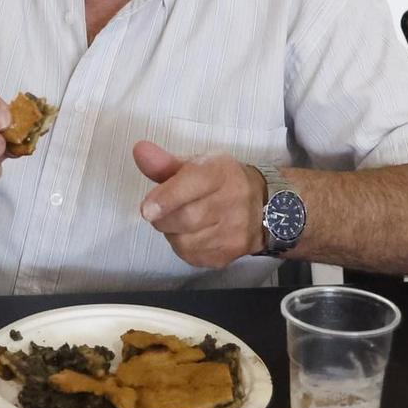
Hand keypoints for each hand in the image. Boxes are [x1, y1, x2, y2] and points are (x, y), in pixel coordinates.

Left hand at [133, 141, 263, 268]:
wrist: (266, 206)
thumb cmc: (222, 182)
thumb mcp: (197, 165)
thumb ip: (165, 162)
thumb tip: (140, 151)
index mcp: (221, 172)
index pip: (194, 183)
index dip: (168, 197)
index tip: (146, 209)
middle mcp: (233, 202)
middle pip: (187, 217)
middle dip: (163, 217)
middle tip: (158, 212)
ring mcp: (234, 232)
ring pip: (186, 241)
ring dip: (172, 232)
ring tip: (181, 221)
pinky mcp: (230, 255)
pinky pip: (193, 256)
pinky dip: (184, 246)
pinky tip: (193, 234)